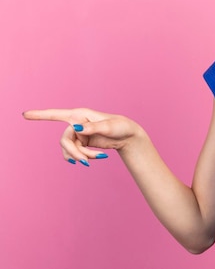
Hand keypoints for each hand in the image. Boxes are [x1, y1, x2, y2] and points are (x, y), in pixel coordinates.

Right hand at [23, 108, 141, 165]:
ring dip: (81, 156)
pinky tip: (94, 158)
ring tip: (98, 157)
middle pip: (64, 141)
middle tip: (87, 161)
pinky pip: (74, 154)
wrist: (127, 137)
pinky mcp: (81, 143)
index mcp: (80, 115)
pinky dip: (83, 157)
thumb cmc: (121, 126)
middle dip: (75, 152)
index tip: (25, 115)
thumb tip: (78, 128)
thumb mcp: (109, 127)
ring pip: (69, 149)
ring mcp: (78, 134)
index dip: (40, 115)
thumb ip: (93, 128)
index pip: (56, 115)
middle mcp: (76, 124)